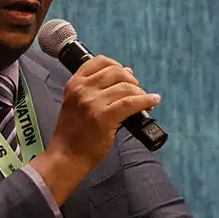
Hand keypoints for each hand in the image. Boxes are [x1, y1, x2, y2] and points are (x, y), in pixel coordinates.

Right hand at [30, 56, 158, 203]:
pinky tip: (153, 101)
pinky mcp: (103, 117)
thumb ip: (95, 89)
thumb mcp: (75, 104)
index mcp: (74, 84)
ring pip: (126, 87)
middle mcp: (82, 89)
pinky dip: (145, 100)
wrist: (66, 157)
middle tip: (137, 91)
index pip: (99, 61)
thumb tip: (126, 72)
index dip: (117, 65)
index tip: (125, 74)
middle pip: (116, 72)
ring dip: (140, 92)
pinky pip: (131, 103)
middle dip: (132, 80)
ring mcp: (92, 103)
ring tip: (145, 101)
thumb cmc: (72, 134)